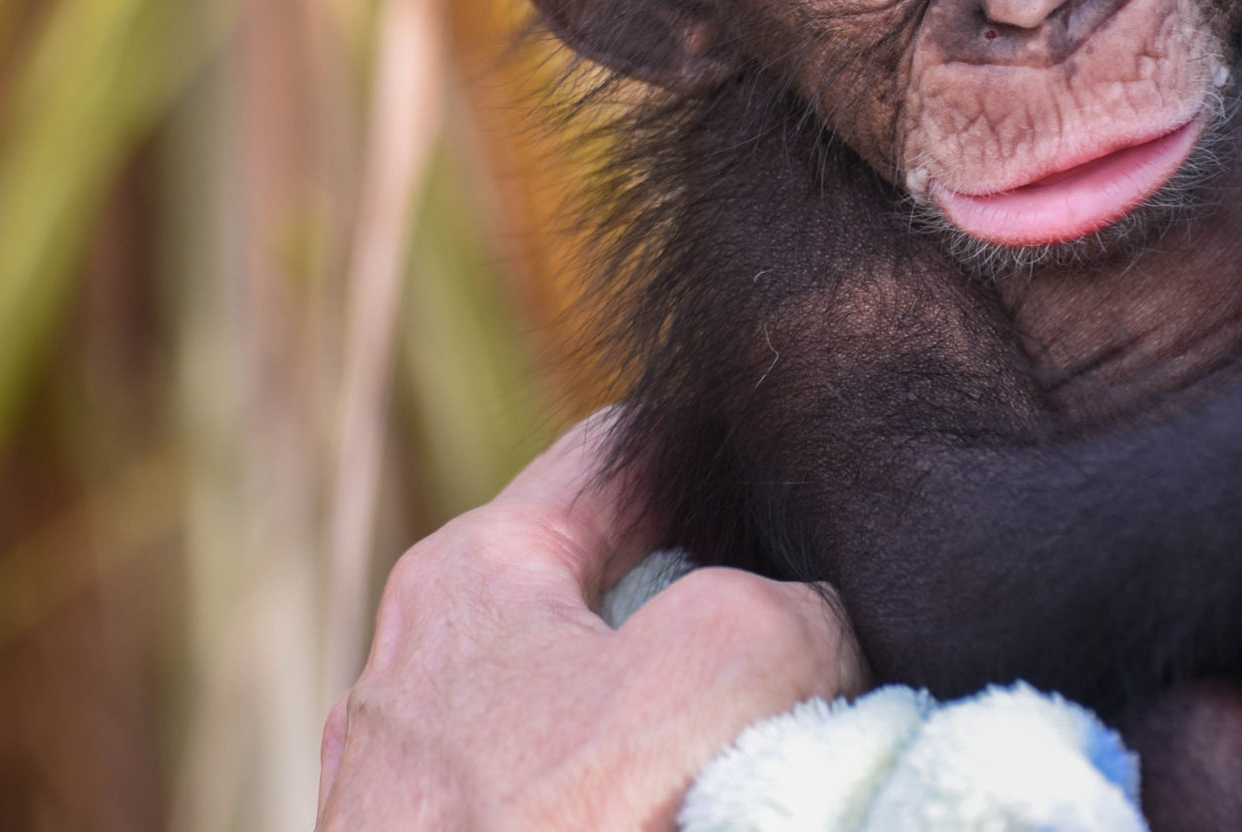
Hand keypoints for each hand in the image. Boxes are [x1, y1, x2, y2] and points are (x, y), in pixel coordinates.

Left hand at [317, 410, 865, 831]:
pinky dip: (638, 806)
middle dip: (716, 607)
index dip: (731, 448)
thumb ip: (786, 604)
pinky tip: (707, 818)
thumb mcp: (719, 656)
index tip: (816, 471)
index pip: (626, 452)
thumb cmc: (558, 830)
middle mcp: (426, 665)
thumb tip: (812, 633)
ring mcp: (421, 786)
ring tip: (774, 751)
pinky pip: (559, 805)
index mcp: (471, 572)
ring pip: (589, 715)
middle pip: (608, 590)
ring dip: (682, 730)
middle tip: (820, 636)